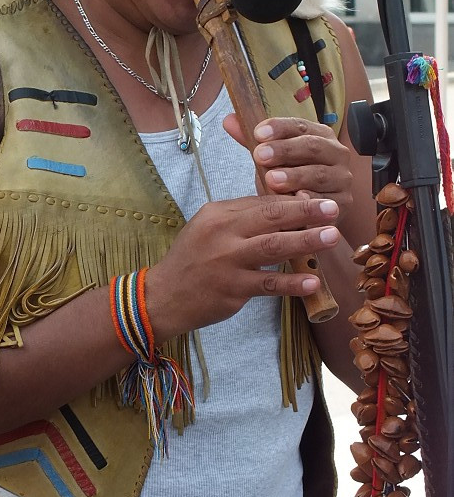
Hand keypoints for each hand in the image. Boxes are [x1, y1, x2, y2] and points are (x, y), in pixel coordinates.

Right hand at [145, 194, 339, 341]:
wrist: (163, 296)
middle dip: (306, 211)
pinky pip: (268, 285)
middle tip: (333, 209)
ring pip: (273, 247)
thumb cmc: (192, 260)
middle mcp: (223, 233)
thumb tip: (285, 208)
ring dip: (306, 241)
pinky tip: (313, 281)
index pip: (261, 201)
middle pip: (271, 217)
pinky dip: (292, 283)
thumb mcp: (209, 228)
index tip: (319, 200)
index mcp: (218, 214)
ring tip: (332, 237)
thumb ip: (242, 218)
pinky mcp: (232, 289)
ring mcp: (228, 262)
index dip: (293, 201)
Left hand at [224, 113, 353, 222]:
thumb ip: (251, 140)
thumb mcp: (269, 158)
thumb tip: (228, 120)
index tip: (258, 133)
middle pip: (312, 147)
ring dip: (294, 176)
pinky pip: (325, 202)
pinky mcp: (342, 203)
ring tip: (272, 179)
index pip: (300, 125)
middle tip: (260, 155)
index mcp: (319, 135)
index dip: (279, 127)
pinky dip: (309, 201)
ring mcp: (341, 179)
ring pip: (318, 174)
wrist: (306, 212)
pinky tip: (293, 200)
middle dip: (285, 150)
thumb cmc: (288, 179)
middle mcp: (335, 153)